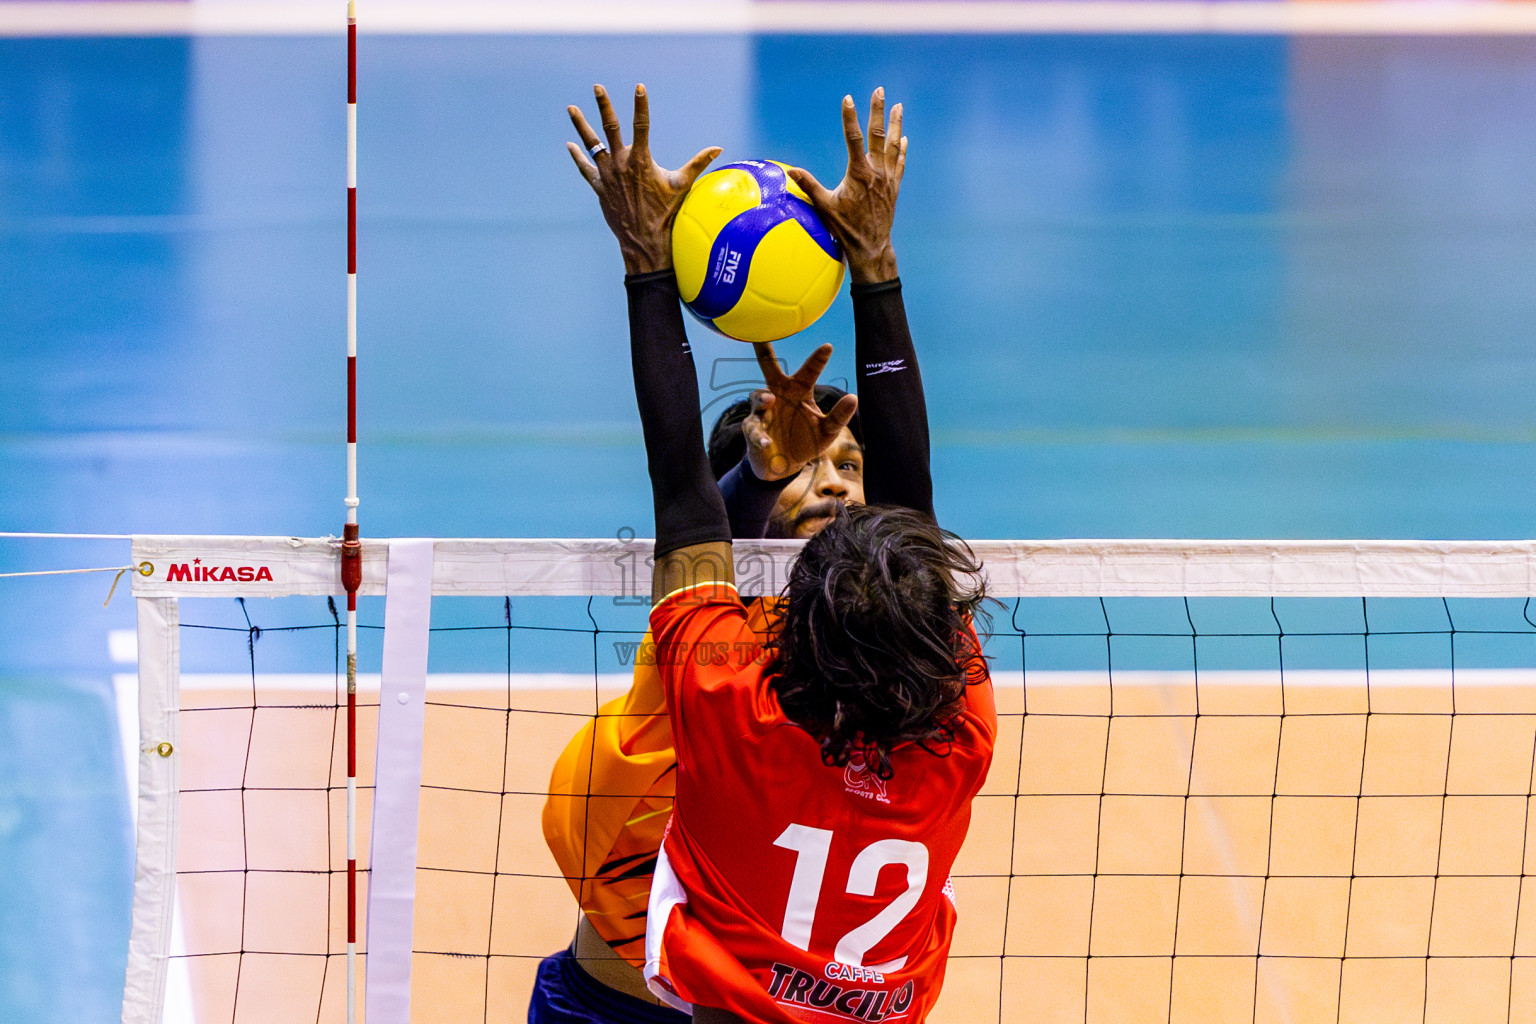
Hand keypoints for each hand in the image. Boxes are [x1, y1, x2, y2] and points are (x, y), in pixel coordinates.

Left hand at [567, 84, 721, 274]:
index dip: (641, 105)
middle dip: (603, 105)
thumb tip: (718, 148)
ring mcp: (607, 175)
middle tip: (597, 87)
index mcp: (641, 160)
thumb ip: (698, 163)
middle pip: (610, 128)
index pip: (641, 125)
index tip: (639, 87)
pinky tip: (570, 145)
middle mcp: (621, 164)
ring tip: (571, 108)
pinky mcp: (599, 187)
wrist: (644, 240)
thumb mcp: (682, 185)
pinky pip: (585, 168)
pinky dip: (578, 156)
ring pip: (592, 144)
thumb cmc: (666, 213)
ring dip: (581, 126)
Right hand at [742, 342, 858, 480]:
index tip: (828, 346)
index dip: (818, 359)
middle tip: (759, 337)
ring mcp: (764, 412)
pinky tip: (766, 442)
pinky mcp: (753, 430)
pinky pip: (753, 428)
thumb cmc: (806, 440)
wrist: (785, 465)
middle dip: (764, 351)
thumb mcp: (827, 431)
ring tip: (770, 400)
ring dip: (762, 398)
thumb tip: (854, 397)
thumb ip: (839, 416)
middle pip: (769, 369)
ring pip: (758, 397)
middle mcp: (779, 395)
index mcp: (799, 391)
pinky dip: (759, 435)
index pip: (809, 371)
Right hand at [786, 88, 904, 284]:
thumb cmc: (845, 228)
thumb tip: (790, 171)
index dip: (850, 117)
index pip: (853, 138)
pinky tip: (903, 138)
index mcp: (859, 173)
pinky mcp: (894, 188)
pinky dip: (901, 150)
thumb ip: (808, 186)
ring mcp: (887, 179)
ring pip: (893, 145)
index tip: (848, 98)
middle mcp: (876, 172)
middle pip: (878, 135)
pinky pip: (899, 163)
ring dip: (896, 124)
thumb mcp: (824, 206)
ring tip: (898, 106)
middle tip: (880, 90)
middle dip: (879, 111)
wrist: (871, 246)